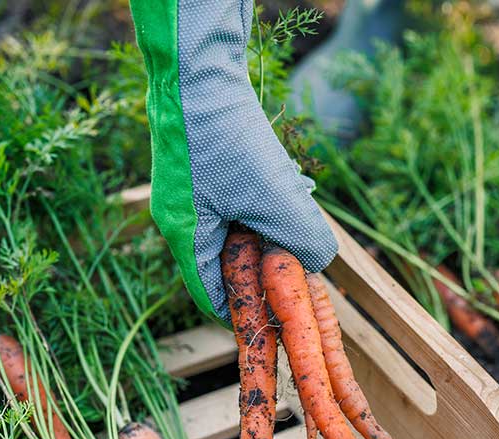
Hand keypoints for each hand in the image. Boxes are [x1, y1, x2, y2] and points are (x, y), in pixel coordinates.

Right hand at [131, 0, 337, 321]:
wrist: (197, 67)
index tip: (278, 312)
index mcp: (185, 236)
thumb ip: (302, 238)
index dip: (245, 309)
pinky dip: (261, 198)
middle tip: (297, 255)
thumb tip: (319, 262)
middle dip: (265, 259)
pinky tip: (284, 179)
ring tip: (294, 207)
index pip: (210, 295)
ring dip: (269, 224)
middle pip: (226, 260)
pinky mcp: (199, 163)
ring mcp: (186, 189)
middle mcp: (179, 216)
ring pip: (235, 225)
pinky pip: (234, 197)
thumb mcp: (274, 196)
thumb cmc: (224, 135)